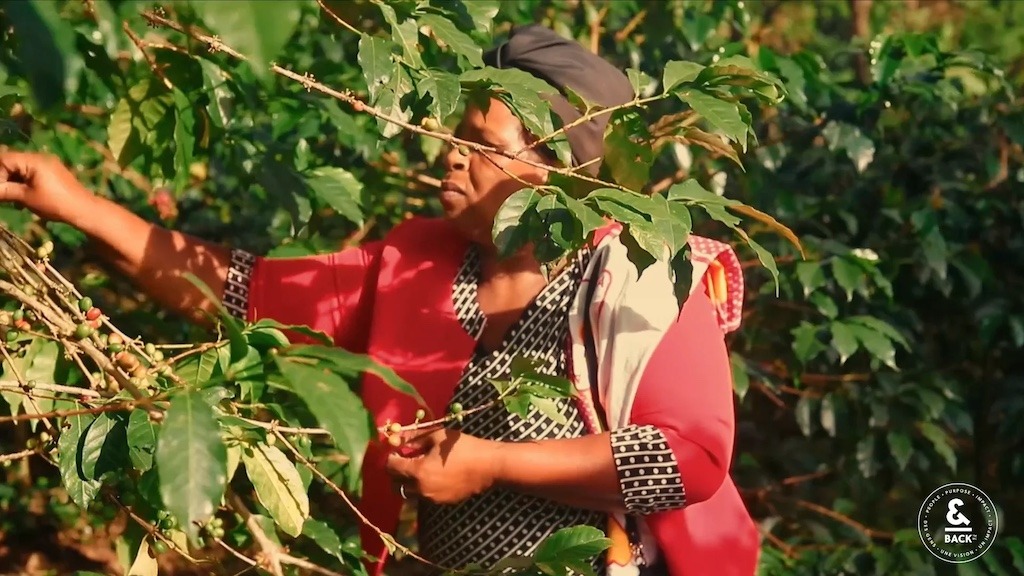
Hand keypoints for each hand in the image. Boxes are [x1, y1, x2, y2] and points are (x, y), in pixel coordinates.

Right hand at [0, 150, 89, 221]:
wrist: (83, 209)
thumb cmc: (55, 203)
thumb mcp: (26, 197)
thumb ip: (4, 191)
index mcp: (33, 160)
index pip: (4, 160)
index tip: (0, 190)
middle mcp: (39, 158)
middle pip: (11, 163)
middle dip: (3, 179)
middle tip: (3, 194)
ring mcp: (46, 165)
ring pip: (20, 170)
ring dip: (12, 183)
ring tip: (10, 198)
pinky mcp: (51, 173)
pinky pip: (30, 174)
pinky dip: (22, 184)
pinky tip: (20, 198)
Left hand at [385, 427, 501, 505]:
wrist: (488, 466)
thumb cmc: (462, 447)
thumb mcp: (437, 436)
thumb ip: (413, 437)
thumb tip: (395, 437)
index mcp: (418, 471)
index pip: (391, 467)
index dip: (391, 457)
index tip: (397, 450)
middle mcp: (420, 489)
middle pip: (395, 484)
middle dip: (396, 472)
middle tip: (405, 460)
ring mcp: (431, 498)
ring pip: (408, 493)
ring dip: (407, 482)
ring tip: (419, 469)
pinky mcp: (441, 503)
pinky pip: (423, 497)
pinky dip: (421, 488)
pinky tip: (433, 476)